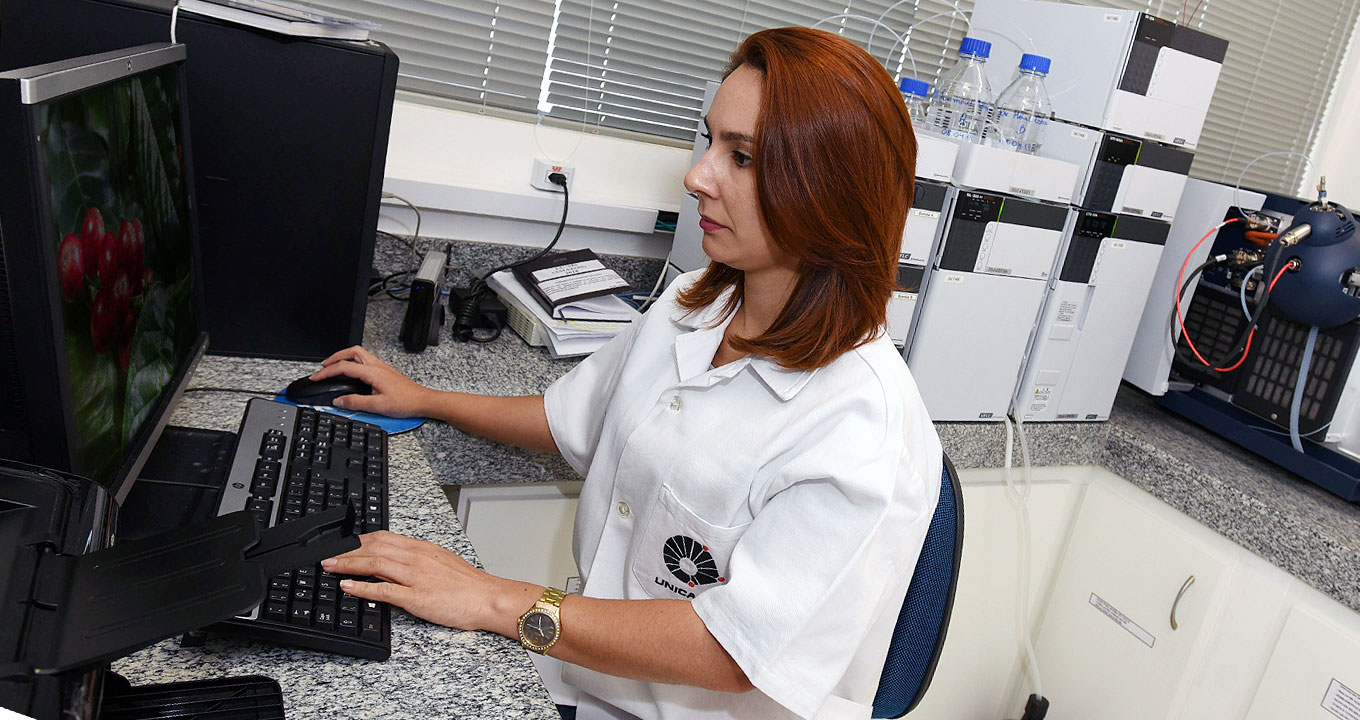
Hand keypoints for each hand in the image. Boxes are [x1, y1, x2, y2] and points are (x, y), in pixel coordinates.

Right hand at [311, 345, 433, 417]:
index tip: (316, 377)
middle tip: (324, 366)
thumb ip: (355, 402)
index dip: (327, 371)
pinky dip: (354, 363)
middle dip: (335, 356)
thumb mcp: (377, 406)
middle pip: (352, 351)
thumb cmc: (406, 402)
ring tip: (335, 367)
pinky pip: (366, 361)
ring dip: (345, 357)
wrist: (423, 401)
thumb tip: (338, 400)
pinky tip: (352, 373)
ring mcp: (382, 368)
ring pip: (360, 354)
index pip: (344, 367)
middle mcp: (377, 366)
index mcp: (372, 372)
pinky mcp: (385, 372)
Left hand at [322, 530, 537, 634]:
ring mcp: (415, 577)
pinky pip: (383, 590)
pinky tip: (348, 586)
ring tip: (331, 567)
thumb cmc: (468, 584)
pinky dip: (362, 587)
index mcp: (422, 548)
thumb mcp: (442, 561)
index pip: (384, 538)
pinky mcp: (416, 597)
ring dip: (348, 564)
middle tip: (328, 555)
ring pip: (375, 564)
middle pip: (374, 548)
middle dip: (347, 550)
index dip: (359, 540)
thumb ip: (418, 559)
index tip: (344, 544)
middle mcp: (416, 558)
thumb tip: (396, 560)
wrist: (488, 598)